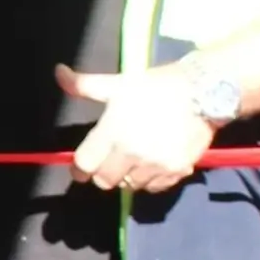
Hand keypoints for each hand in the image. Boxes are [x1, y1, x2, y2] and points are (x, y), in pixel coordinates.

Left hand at [59, 64, 213, 193]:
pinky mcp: (177, 171)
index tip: (80, 168)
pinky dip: (149, 180)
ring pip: (130, 185)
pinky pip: (155, 187)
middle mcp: (131, 153)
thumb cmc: (153, 87)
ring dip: (127, 176)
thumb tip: (58, 72)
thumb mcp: (116, 84)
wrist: (201, 92)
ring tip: (131, 161)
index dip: (79, 168)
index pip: (85, 164)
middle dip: (102, 173)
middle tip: (107, 162)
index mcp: (112, 133)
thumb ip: (83, 85)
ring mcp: (155, 165)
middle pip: (105, 181)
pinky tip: (151, 165)